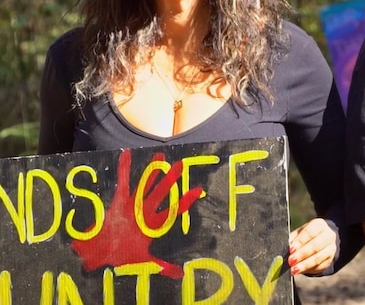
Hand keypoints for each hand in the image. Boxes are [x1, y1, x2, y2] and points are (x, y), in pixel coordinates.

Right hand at [71, 149, 202, 278]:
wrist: (100, 256)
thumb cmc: (121, 256)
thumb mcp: (145, 262)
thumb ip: (163, 266)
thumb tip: (181, 275)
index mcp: (152, 224)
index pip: (173, 210)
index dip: (185, 200)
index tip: (199, 190)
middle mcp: (144, 212)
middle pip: (161, 193)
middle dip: (171, 180)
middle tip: (181, 165)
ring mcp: (132, 206)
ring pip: (145, 186)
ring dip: (152, 172)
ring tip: (160, 156)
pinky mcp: (118, 203)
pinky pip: (122, 184)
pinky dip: (123, 169)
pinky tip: (126, 155)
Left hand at [288, 217, 337, 274]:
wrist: (324, 240)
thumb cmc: (308, 235)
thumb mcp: (300, 232)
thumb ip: (293, 239)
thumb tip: (283, 248)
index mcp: (319, 225)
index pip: (309, 233)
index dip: (299, 242)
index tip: (290, 250)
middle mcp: (328, 235)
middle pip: (315, 246)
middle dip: (301, 254)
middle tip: (290, 261)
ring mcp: (331, 248)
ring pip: (318, 258)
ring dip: (304, 265)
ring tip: (293, 270)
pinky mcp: (330, 260)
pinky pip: (320, 266)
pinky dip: (309, 269)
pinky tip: (300, 271)